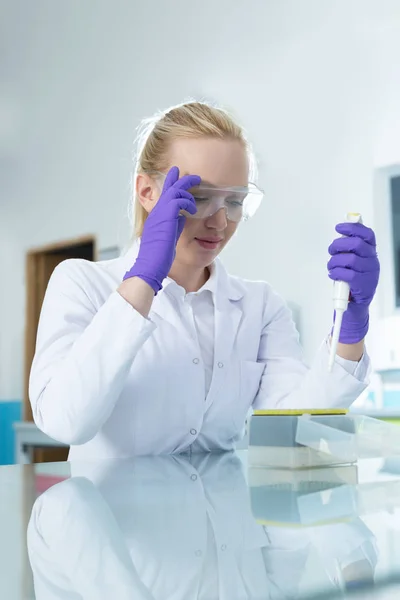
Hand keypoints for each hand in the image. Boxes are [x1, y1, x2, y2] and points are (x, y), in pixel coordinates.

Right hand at [124, 167, 200, 292]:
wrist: (150, 264)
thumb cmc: (159, 255)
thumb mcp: (168, 236)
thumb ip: (174, 224)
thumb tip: (183, 217)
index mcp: (156, 216)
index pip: (163, 194)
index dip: (170, 182)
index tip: (177, 172)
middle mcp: (156, 211)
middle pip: (169, 188)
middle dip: (181, 179)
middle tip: (193, 175)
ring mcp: (160, 213)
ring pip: (175, 192)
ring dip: (187, 191)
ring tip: (196, 193)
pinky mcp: (166, 217)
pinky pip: (178, 201)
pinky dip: (188, 202)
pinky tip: (194, 209)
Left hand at [328, 222, 379, 343]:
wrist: (355, 306)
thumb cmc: (351, 281)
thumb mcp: (351, 263)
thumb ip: (348, 250)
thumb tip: (339, 236)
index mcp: (370, 253)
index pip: (367, 234)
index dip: (353, 227)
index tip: (339, 227)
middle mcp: (372, 261)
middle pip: (356, 244)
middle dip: (339, 245)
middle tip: (331, 250)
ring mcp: (370, 274)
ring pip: (350, 259)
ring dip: (335, 261)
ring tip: (331, 267)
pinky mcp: (363, 285)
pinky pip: (347, 274)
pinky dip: (336, 273)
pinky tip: (333, 275)